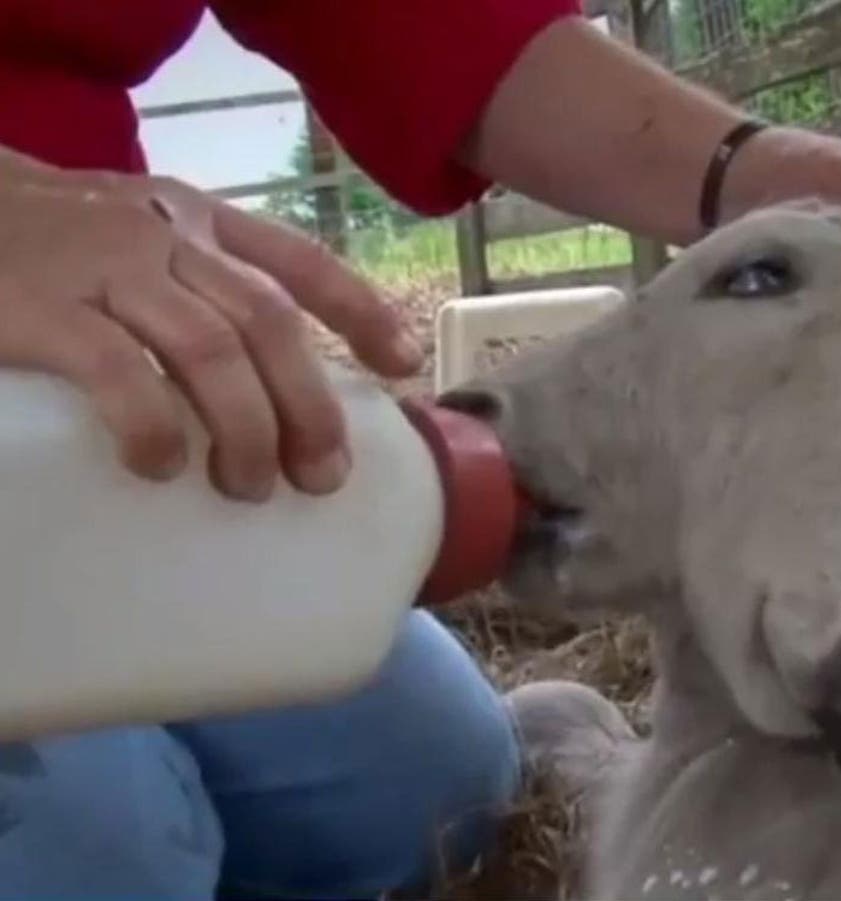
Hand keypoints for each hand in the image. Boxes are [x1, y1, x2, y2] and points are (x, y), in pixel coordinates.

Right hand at [0, 148, 422, 500]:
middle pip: (270, 322)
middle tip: (322, 476)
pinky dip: (152, 425)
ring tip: (252, 487)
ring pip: (211, 349)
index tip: (404, 365)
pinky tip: (162, 467)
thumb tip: (264, 385)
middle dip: (309, 404)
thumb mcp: (135, 237)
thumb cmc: (45, 239)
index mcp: (198, 219)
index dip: (362, 313)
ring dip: (246, 428)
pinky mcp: (42, 308)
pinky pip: (118, 371)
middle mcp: (167, 234)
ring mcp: (105, 266)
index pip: (301, 262)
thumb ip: (194, 286)